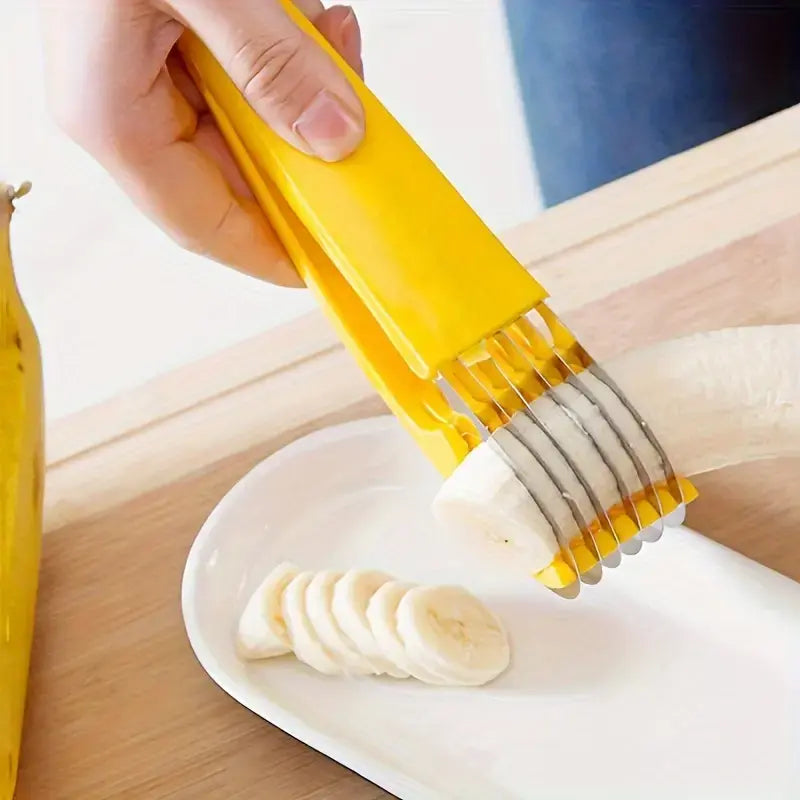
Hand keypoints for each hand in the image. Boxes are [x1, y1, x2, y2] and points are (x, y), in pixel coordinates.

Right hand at [39, 0, 364, 285]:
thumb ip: (272, 63)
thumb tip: (337, 138)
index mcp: (115, 118)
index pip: (208, 225)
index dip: (272, 253)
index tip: (329, 264)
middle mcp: (122, 111)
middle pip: (234, 178)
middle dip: (306, 152)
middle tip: (358, 122)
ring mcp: (139, 79)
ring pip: (243, 128)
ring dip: (300, 93)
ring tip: (333, 41)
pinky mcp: (160, 47)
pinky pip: (236, 79)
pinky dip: (282, 54)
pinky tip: (308, 19)